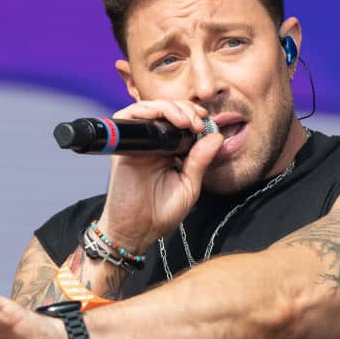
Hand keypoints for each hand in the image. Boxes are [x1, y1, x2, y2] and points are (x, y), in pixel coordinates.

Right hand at [99, 100, 223, 250]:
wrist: (138, 231)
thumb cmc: (161, 214)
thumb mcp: (189, 185)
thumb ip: (200, 160)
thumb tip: (216, 136)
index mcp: (169, 151)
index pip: (180, 121)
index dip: (194, 115)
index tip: (207, 122)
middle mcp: (152, 144)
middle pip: (166, 111)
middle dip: (186, 109)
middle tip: (199, 121)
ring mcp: (137, 144)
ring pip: (150, 109)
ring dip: (170, 108)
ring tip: (186, 121)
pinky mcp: (123, 147)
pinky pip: (129, 117)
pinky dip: (147, 110)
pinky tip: (166, 119)